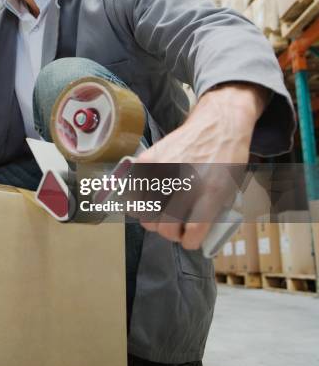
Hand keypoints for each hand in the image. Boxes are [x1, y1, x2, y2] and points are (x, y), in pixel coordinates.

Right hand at [135, 83, 270, 249]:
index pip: (192, 233)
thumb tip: (191, 233)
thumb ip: (211, 213)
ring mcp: (163, 170)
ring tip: (162, 214)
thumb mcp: (230, 190)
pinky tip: (151, 200)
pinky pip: (135, 194)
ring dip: (155, 221)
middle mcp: (184, 182)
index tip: (190, 239)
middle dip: (171, 234)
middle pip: (165, 227)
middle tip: (176, 228)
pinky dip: (140, 202)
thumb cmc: (228, 158)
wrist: (219, 123)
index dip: (190, 242)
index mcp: (210, 192)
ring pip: (146, 215)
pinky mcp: (148, 161)